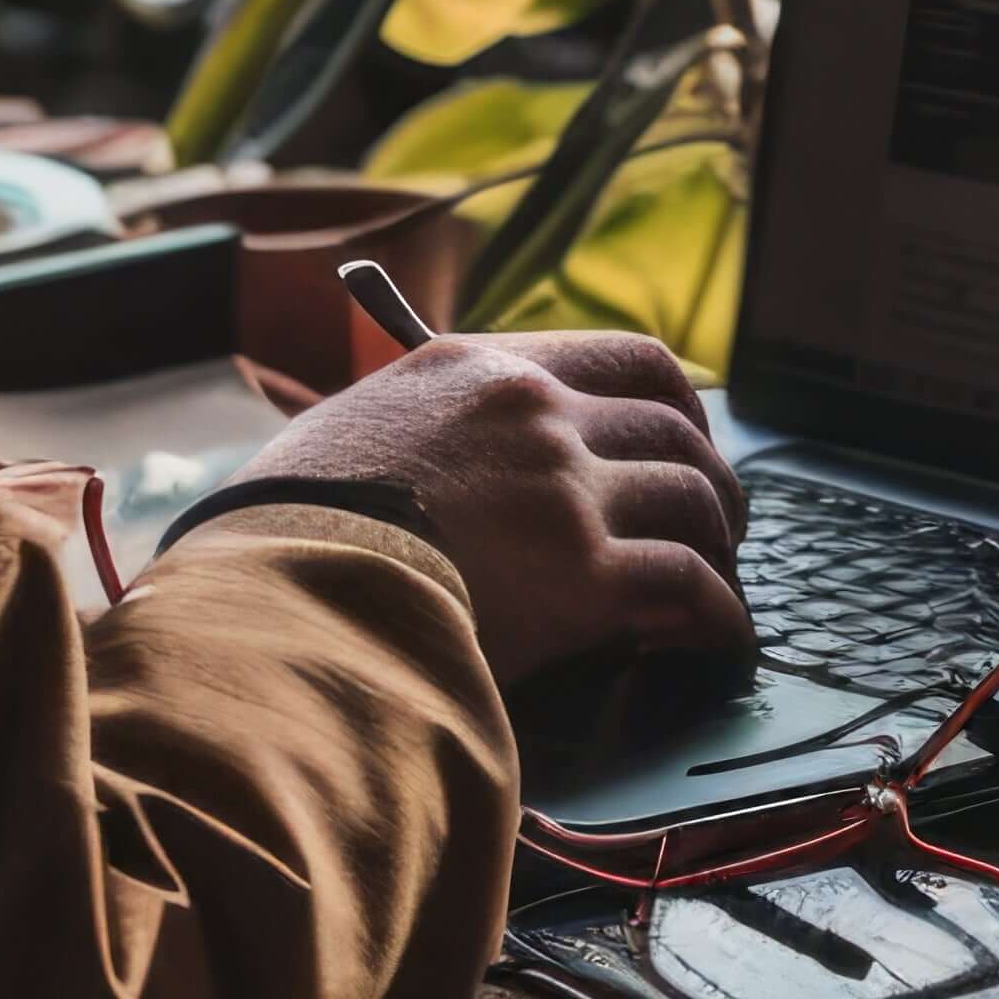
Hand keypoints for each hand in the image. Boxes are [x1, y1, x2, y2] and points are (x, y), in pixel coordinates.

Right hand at [213, 328, 747, 680]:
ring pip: (695, 502)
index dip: (682, 403)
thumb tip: (448, 458)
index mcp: (487, 368)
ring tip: (719, 586)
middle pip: (679, 431)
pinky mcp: (582, 578)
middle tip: (718, 525)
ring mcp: (565, 494)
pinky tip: (717, 640)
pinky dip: (717, 615)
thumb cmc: (290, 523)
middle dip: (713, 480)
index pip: (630, 358)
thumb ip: (426, 426)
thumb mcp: (355, 429)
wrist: (278, 588)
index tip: (693, 437)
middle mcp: (539, 416)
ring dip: (720, 548)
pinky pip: (687, 586)